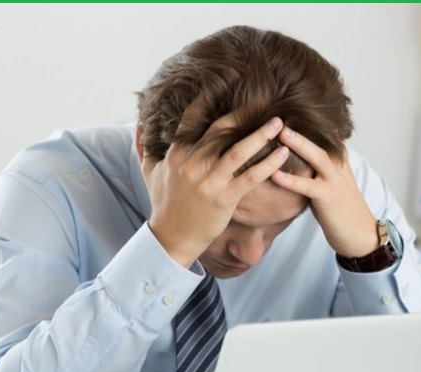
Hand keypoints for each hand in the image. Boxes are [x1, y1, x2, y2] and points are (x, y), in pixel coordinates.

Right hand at [142, 114, 289, 266]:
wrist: (172, 237)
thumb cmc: (163, 204)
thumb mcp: (149, 173)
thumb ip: (144, 147)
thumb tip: (137, 126)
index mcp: (177, 154)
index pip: (193, 119)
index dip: (209, 100)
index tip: (225, 86)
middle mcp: (192, 164)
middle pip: (221, 130)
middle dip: (244, 114)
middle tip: (264, 102)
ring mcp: (209, 181)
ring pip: (239, 150)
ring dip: (261, 135)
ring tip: (279, 123)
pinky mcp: (225, 197)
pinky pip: (251, 176)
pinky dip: (269, 164)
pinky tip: (283, 153)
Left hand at [270, 127, 378, 257]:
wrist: (360, 234)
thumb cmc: (340, 210)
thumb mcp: (328, 183)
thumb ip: (313, 169)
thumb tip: (291, 158)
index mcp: (338, 160)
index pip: (322, 136)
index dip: (304, 124)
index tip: (282, 112)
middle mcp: (338, 166)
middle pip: (319, 140)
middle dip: (300, 127)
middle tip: (278, 114)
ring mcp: (335, 181)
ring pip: (317, 157)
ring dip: (298, 144)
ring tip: (278, 134)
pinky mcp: (329, 198)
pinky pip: (308, 186)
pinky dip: (291, 180)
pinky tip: (274, 174)